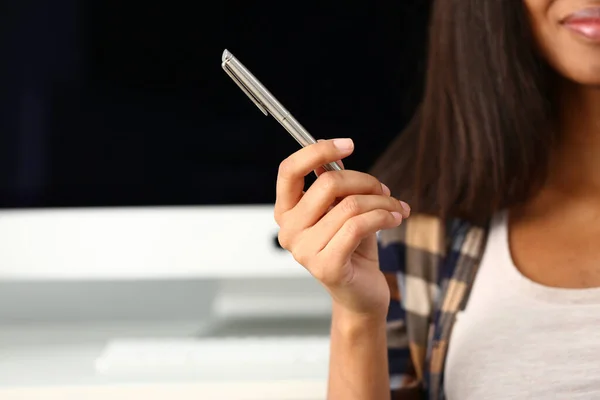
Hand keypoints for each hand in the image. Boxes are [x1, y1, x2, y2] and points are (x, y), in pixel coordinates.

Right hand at [274, 138, 409, 316]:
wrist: (362, 292)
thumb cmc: (353, 247)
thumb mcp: (342, 209)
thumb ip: (334, 185)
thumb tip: (330, 152)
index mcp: (286, 212)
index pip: (289, 171)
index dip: (317, 151)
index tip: (348, 145)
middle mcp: (288, 231)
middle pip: (327, 184)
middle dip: (365, 181)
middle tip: (384, 188)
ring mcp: (304, 250)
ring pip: (350, 205)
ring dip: (382, 201)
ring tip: (396, 206)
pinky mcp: (326, 266)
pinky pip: (359, 225)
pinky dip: (383, 216)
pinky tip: (396, 218)